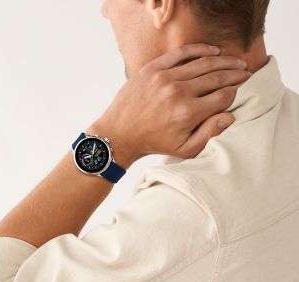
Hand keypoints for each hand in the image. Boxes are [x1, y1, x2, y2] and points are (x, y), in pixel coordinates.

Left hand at [90, 43, 251, 161]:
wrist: (119, 133)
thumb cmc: (152, 143)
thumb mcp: (183, 150)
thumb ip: (209, 135)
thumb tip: (230, 116)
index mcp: (188, 114)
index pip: (223, 97)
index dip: (236, 92)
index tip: (241, 89)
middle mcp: (178, 93)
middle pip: (217, 77)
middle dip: (235, 74)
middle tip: (245, 73)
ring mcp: (165, 78)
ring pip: (203, 63)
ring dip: (223, 61)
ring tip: (235, 62)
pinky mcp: (153, 69)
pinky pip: (182, 53)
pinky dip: (200, 49)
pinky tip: (213, 51)